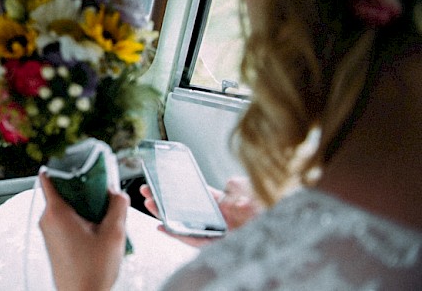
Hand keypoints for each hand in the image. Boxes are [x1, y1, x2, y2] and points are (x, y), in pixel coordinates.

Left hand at [38, 171, 127, 290]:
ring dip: (84, 206)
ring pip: (65, 207)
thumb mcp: (114, 234)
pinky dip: (79, 219)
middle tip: (102, 194)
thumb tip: (117, 192)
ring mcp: (48, 231)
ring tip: (103, 217)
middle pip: (62, 191)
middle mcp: (47, 219)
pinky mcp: (53, 241)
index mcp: (56, 212)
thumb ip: (118, 206)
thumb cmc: (92, 271)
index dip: (62, 166)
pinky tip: (97, 230)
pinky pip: (64, 220)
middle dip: (83, 189)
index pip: (49, 177)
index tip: (77, 161)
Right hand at [140, 175, 261, 247]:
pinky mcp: (215, 247)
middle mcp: (218, 219)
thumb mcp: (257, 194)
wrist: (281, 240)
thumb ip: (241, 187)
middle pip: (185, 208)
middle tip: (148, 190)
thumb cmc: (272, 215)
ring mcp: (215, 232)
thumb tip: (228, 182)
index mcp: (227, 205)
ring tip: (149, 204)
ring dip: (164, 214)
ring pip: (184, 223)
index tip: (163, 181)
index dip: (180, 188)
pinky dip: (176, 234)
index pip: (198, 194)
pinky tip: (162, 226)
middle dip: (164, 199)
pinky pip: (192, 241)